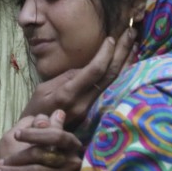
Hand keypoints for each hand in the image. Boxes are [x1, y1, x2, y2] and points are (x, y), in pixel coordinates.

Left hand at [0, 110, 82, 170]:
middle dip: (17, 156)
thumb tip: (58, 112)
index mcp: (71, 145)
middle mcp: (74, 162)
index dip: (36, 134)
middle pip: (41, 154)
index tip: (16, 134)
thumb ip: (49, 129)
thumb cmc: (41, 163)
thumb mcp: (45, 145)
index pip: (56, 136)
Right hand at [22, 28, 136, 124]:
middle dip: (122, 52)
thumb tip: (88, 67)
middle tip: (131, 33)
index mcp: (67, 93)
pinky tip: (130, 64)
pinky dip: (122, 76)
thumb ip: (67, 77)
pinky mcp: (95, 114)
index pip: (95, 70)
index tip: (111, 38)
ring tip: (135, 44)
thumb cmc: (36, 109)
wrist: (38, 136)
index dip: (106, 53)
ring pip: (115, 84)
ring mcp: (91, 110)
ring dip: (127, 63)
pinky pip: (112, 91)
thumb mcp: (44, 88)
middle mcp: (84, 103)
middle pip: (110, 76)